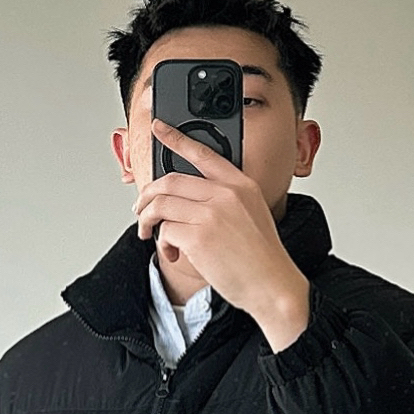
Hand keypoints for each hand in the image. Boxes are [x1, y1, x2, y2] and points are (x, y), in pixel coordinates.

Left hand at [134, 122, 309, 351]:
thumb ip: (225, 199)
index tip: (159, 128)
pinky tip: (172, 254)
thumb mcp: (252, 213)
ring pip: (161, 205)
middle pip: (170, 181)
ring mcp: (211, 215)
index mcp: (240, 184)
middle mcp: (225, 194)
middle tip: (141, 208)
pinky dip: (162, 244)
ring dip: (147, 219)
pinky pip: (165, 232)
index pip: (202, 153)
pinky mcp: (199, 239)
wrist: (272, 285)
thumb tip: (186, 201)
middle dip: (147, 195)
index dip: (175, 138)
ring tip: (148, 232)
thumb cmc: (261, 257)